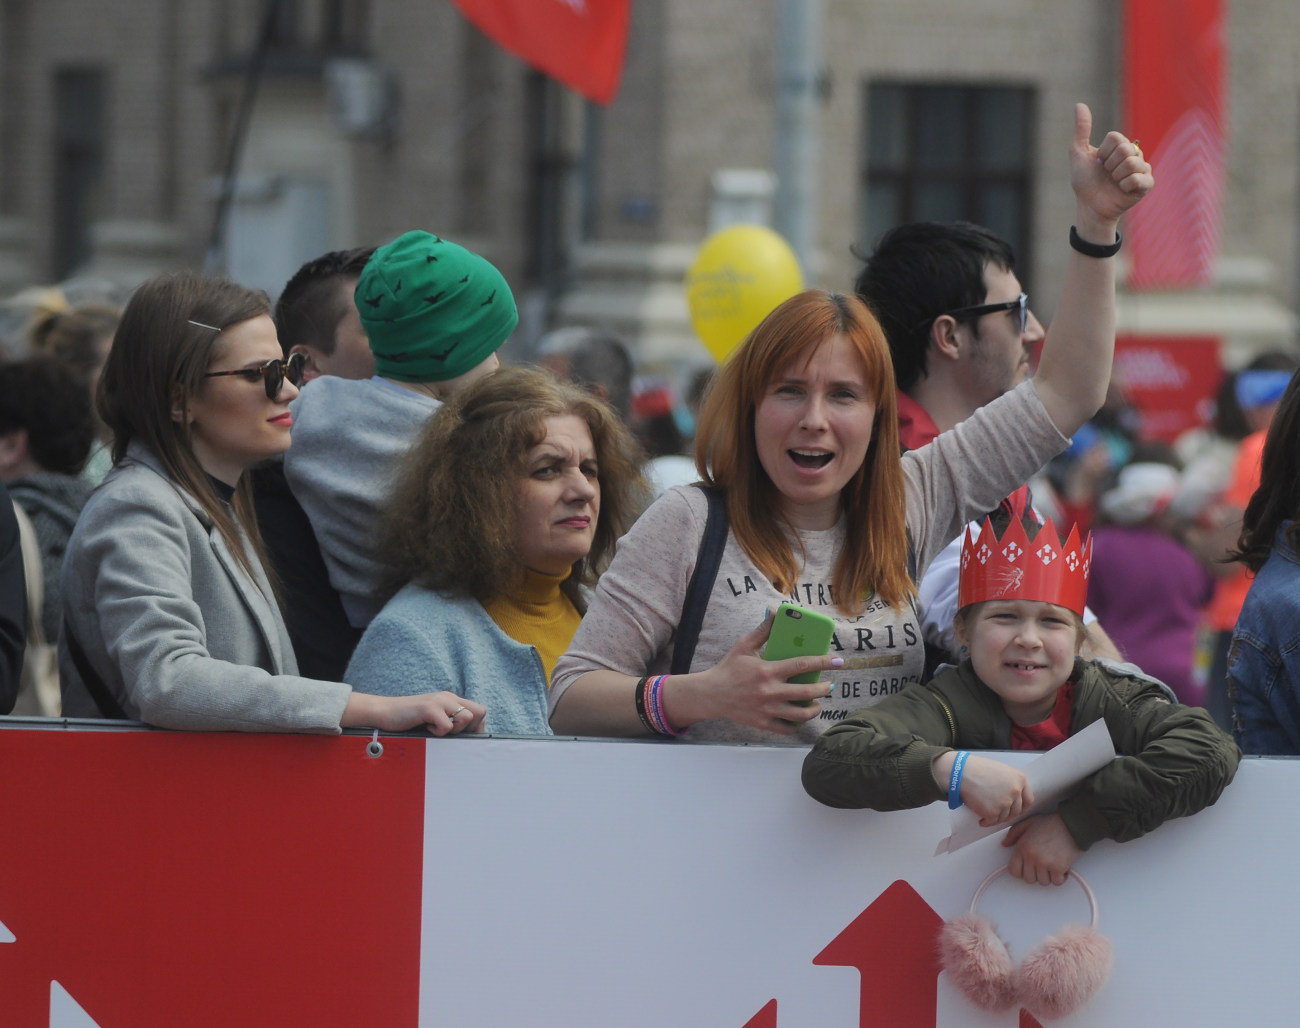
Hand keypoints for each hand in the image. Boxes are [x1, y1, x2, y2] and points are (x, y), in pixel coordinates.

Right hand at [342, 691, 487, 735]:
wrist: (382, 712)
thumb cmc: (407, 721)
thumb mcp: (433, 721)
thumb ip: (450, 724)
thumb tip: (470, 742)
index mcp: (451, 700)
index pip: (480, 711)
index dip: (476, 727)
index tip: (462, 737)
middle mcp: (448, 697)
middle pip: (479, 712)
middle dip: (469, 729)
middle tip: (448, 734)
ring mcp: (439, 700)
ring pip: (466, 717)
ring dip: (453, 730)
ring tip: (435, 729)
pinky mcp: (429, 707)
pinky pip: (447, 725)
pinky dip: (437, 732)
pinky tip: (425, 728)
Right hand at [664, 611, 843, 734]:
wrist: (711, 694)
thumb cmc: (729, 668)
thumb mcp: (744, 645)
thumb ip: (763, 630)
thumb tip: (775, 611)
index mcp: (768, 670)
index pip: (803, 664)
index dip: (824, 662)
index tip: (838, 661)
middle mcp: (770, 692)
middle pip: (807, 692)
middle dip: (824, 688)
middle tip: (829, 685)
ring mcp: (767, 710)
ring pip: (801, 715)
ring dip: (814, 709)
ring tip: (816, 703)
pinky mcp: (763, 723)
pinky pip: (787, 729)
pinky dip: (796, 725)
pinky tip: (798, 717)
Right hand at [953, 754, 1033, 826]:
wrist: (960, 772)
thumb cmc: (977, 768)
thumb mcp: (1001, 770)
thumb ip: (1011, 782)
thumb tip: (1015, 796)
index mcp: (1020, 779)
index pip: (1029, 800)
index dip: (1021, 806)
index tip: (1014, 808)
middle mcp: (1015, 791)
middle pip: (1016, 811)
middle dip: (1007, 814)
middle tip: (996, 812)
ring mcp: (1005, 802)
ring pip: (1004, 818)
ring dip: (996, 818)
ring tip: (985, 813)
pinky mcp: (993, 812)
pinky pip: (992, 822)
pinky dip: (986, 822)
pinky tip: (981, 819)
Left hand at [1003, 813, 1081, 885]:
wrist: (1071, 823)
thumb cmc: (1050, 823)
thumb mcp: (1027, 823)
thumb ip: (1013, 834)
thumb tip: (1004, 844)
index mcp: (1022, 847)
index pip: (1013, 871)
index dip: (1021, 871)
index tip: (1028, 867)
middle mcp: (1031, 857)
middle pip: (1029, 879)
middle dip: (1036, 874)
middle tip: (1043, 864)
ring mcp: (1044, 863)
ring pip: (1043, 882)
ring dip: (1049, 876)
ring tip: (1052, 863)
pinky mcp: (1058, 868)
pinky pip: (1057, 882)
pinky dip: (1061, 877)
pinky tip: (1062, 866)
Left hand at [1069, 102, 1153, 230]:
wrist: (1089, 206)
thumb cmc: (1085, 182)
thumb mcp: (1079, 153)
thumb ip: (1082, 129)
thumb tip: (1079, 104)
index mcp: (1120, 146)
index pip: (1116, 138)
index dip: (1103, 152)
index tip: (1099, 163)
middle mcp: (1134, 155)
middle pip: (1125, 148)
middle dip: (1110, 165)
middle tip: (1107, 175)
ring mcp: (1142, 169)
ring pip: (1131, 163)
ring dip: (1116, 176)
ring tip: (1114, 183)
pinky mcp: (1147, 184)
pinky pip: (1139, 178)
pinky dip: (1125, 185)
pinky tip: (1123, 190)